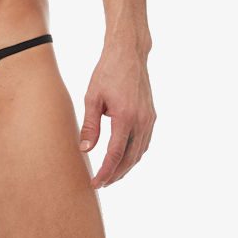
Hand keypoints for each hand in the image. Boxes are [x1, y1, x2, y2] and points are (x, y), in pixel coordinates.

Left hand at [79, 43, 155, 188]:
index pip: (115, 154)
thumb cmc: (107, 72)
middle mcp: (141, 121)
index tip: (95, 183)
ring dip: (126, 167)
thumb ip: (91, 125)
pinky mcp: (151, 116)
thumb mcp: (92, 97)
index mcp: (125, 117)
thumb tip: (86, 150)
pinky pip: (144, 142)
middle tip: (101, 183)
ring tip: (111, 175)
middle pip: (129, 158)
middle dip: (115, 174)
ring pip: (139, 153)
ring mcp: (149, 119)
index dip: (105, 172)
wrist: (129, 54)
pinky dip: (134, 154)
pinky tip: (124, 158)